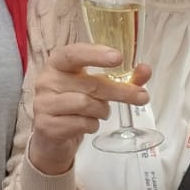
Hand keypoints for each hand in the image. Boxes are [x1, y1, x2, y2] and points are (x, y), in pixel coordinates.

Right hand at [26, 42, 150, 175]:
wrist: (51, 136)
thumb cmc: (75, 105)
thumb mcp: (96, 87)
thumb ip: (121, 78)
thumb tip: (146, 70)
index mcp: (58, 64)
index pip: (74, 53)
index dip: (96, 54)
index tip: (118, 58)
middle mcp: (47, 80)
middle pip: (90, 83)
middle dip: (120, 91)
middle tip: (141, 97)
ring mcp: (44, 103)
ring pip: (86, 104)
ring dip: (102, 111)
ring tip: (102, 112)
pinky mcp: (47, 125)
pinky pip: (81, 123)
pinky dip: (92, 125)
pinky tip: (88, 124)